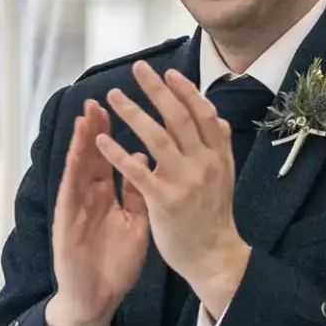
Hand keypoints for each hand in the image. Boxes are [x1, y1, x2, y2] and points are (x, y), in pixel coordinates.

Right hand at [46, 98, 151, 325]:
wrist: (97, 299)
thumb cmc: (115, 264)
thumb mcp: (135, 224)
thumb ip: (138, 194)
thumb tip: (146, 160)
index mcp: (108, 197)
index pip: (112, 158)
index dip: (117, 133)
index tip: (127, 107)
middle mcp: (90, 198)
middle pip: (94, 156)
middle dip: (97, 128)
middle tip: (101, 99)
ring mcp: (76, 209)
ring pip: (80, 170)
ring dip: (82, 144)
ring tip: (85, 117)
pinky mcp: (67, 225)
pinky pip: (72, 195)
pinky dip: (74, 174)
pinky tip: (77, 156)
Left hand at [96, 61, 251, 316]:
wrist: (213, 256)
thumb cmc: (214, 216)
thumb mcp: (223, 177)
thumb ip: (218, 146)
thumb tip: (216, 117)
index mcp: (218, 156)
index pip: (203, 114)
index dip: (186, 91)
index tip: (169, 72)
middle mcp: (204, 164)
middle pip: (180, 117)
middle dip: (157, 90)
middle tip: (138, 69)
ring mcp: (184, 182)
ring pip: (157, 138)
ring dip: (133, 113)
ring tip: (113, 97)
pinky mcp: (164, 201)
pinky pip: (137, 172)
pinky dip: (118, 154)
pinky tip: (101, 140)